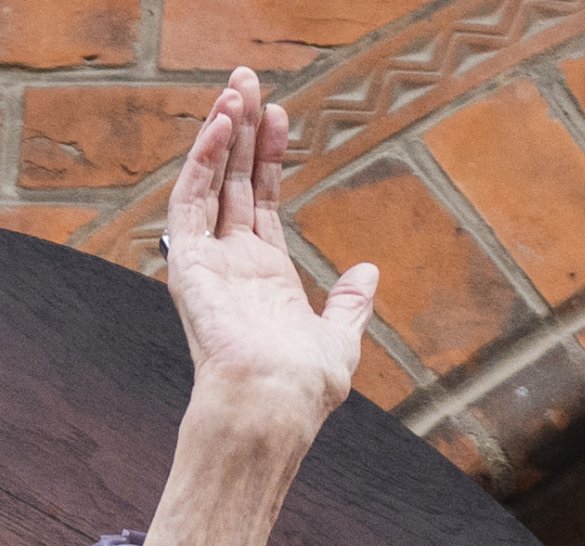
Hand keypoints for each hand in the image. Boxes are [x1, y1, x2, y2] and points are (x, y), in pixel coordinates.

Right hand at [165, 67, 378, 428]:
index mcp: (266, 277)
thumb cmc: (306, 383)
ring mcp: (208, 261)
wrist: (276, 401)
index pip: (261, 201)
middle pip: (232, 181)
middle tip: (250, 79)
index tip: (281, 116)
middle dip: (242, 131)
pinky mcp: (188, 263)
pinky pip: (189, 199)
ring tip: (236, 88)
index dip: (268, 158)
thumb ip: (351, 305)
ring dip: (220, 133)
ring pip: (208, 181)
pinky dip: (203, 160)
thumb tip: (369, 272)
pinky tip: (221, 126)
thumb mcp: (341, 339)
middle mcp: (233, 263)